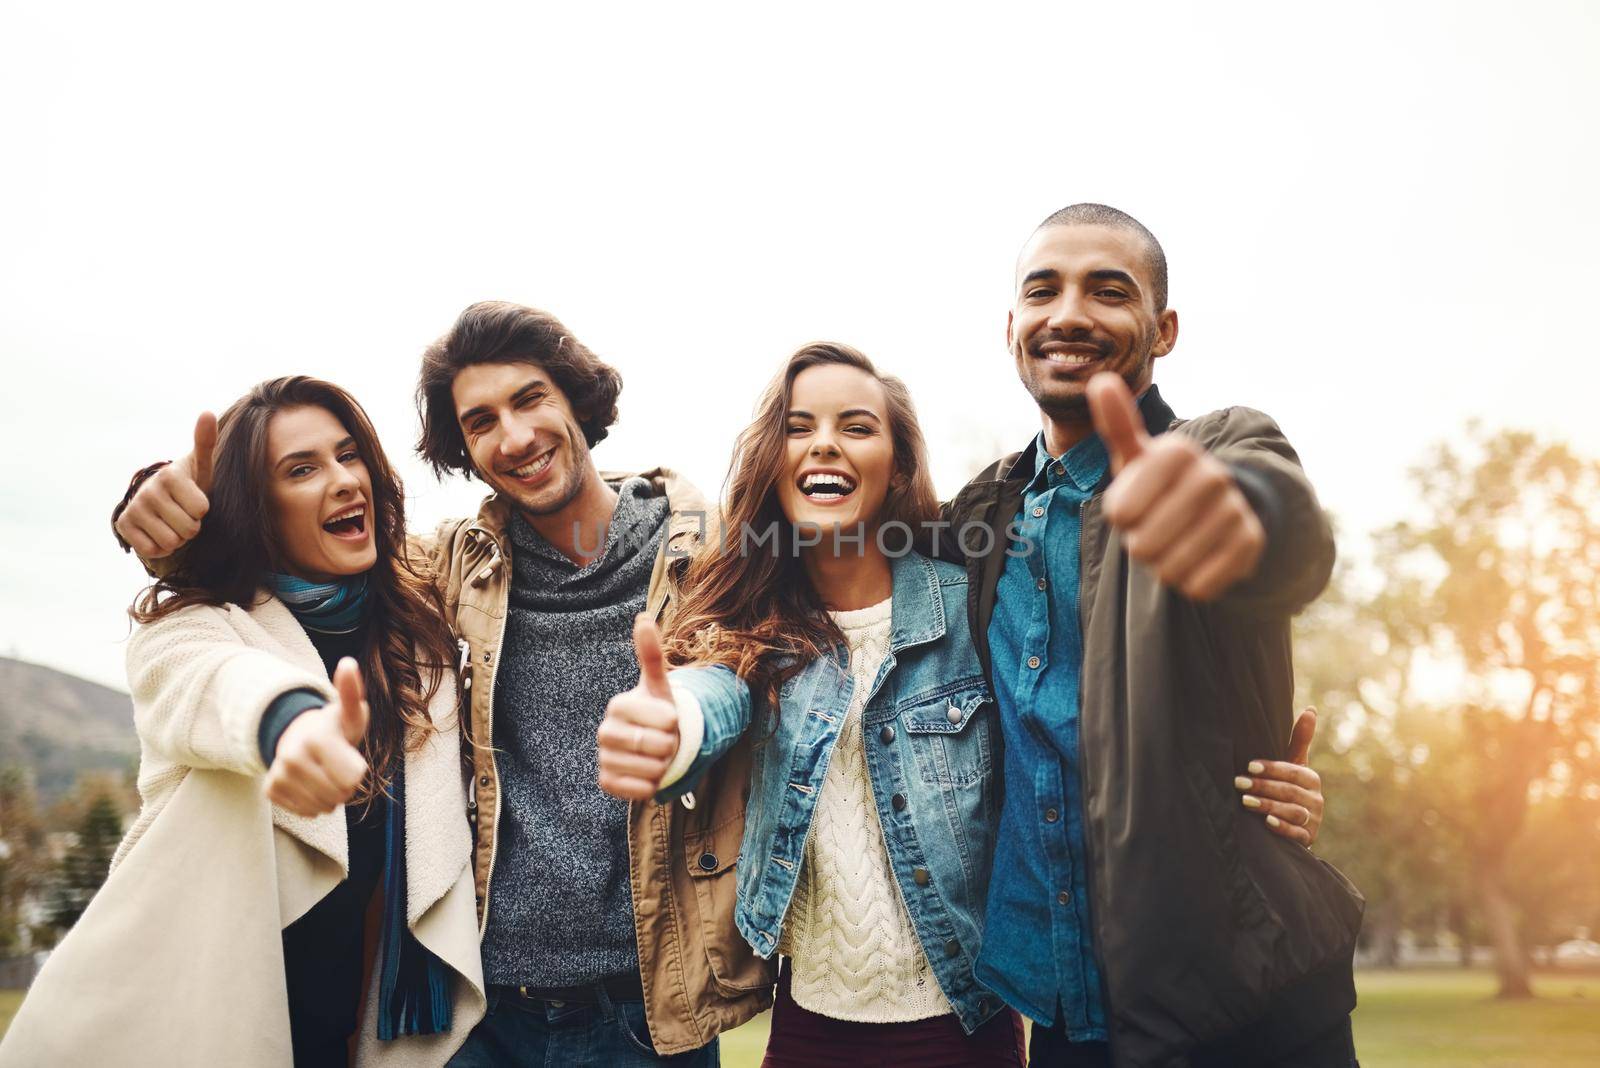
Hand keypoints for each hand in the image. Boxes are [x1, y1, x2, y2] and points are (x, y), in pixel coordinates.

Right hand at [117, 412, 216, 557]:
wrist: (160, 500)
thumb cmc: (189, 484)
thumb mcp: (202, 466)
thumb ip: (205, 443)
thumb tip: (207, 413)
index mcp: (170, 475)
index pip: (202, 510)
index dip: (203, 510)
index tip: (194, 500)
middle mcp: (148, 490)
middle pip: (188, 529)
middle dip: (192, 526)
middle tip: (184, 513)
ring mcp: (134, 509)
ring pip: (171, 543)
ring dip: (177, 538)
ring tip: (172, 522)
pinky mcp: (123, 527)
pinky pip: (152, 551)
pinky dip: (161, 548)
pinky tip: (159, 532)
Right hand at [265, 658, 369, 816]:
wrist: (298, 736)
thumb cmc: (334, 727)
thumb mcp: (349, 712)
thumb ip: (351, 692)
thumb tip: (348, 663)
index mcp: (317, 739)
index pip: (354, 779)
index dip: (357, 771)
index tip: (348, 754)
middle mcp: (292, 758)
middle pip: (340, 795)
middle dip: (345, 785)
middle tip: (336, 765)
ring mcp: (279, 775)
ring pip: (324, 807)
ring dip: (331, 796)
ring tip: (324, 773)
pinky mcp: (271, 791)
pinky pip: (307, 812)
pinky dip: (314, 803)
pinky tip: (310, 783)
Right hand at [597, 614, 680, 799]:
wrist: (653, 745)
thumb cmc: (658, 713)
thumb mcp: (660, 684)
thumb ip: (651, 653)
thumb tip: (642, 616)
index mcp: (617, 705)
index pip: (663, 719)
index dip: (674, 722)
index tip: (668, 718)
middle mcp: (604, 732)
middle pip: (657, 745)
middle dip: (671, 745)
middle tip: (664, 740)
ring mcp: (603, 758)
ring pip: (651, 769)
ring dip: (663, 765)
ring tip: (656, 756)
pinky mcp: (606, 783)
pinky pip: (640, 789)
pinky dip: (652, 785)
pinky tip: (647, 773)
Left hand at [1088, 374, 1264, 600]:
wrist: (1218, 507)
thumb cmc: (1160, 483)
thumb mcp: (1136, 456)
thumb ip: (1117, 423)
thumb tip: (1099, 380)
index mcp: (1177, 451)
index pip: (1120, 513)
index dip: (1121, 517)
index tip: (1133, 505)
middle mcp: (1212, 476)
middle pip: (1142, 544)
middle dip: (1140, 544)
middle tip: (1154, 527)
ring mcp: (1236, 510)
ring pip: (1170, 568)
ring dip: (1163, 564)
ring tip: (1174, 541)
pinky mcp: (1251, 545)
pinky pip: (1198, 585)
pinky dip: (1189, 581)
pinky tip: (1197, 558)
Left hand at [1236, 707, 1323, 846]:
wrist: (1295, 825)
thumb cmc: (1289, 787)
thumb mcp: (1294, 765)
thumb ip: (1299, 740)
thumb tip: (1310, 709)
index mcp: (1311, 779)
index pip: (1294, 772)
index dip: (1272, 768)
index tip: (1249, 765)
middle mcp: (1316, 800)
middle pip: (1291, 792)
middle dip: (1264, 786)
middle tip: (1239, 782)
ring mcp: (1313, 821)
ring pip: (1294, 813)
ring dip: (1269, 806)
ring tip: (1246, 801)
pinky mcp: (1307, 839)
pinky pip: (1297, 834)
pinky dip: (1282, 828)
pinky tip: (1266, 822)